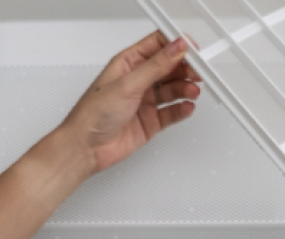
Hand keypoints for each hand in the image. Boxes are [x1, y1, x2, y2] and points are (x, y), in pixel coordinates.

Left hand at [59, 31, 202, 174]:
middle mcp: (138, 80)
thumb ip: (156, 66)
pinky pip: (172, 112)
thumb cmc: (93, 114)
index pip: (158, 46)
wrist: (85, 147)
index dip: (176, 45)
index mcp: (128, 63)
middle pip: (170, 67)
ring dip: (185, 88)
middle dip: (186, 68)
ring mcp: (145, 101)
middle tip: (198, 72)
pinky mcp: (150, 121)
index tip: (192, 50)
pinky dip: (182, 109)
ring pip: (173, 89)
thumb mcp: (127, 84)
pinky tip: (187, 106)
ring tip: (192, 91)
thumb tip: (175, 48)